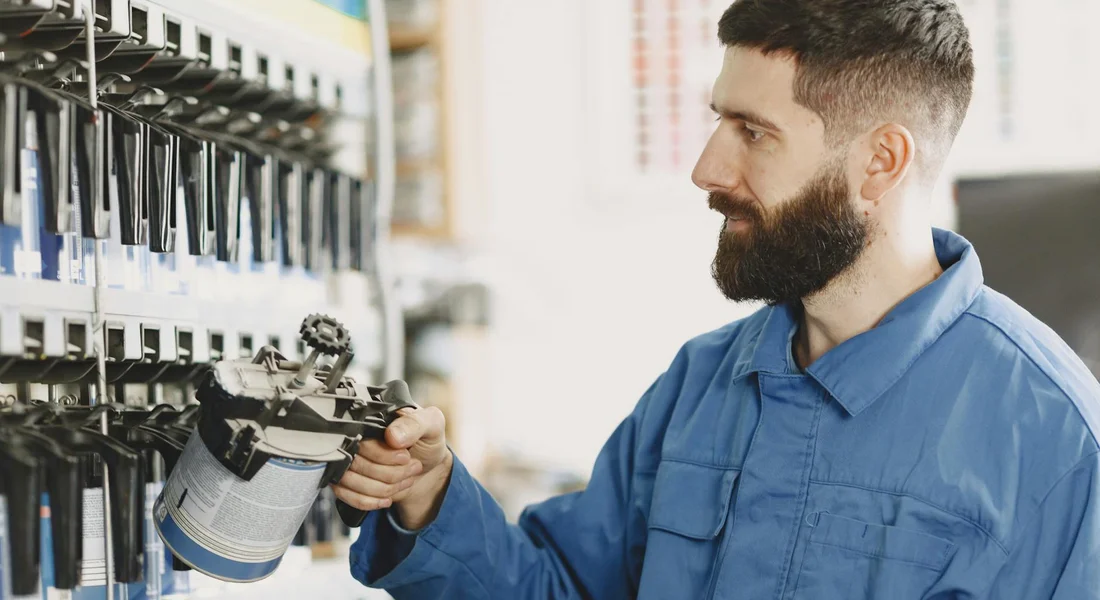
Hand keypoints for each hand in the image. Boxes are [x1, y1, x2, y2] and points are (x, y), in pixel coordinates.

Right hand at [332, 406, 452, 529]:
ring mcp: (351, 461)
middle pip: (356, 463)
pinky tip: (387, 498)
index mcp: (372, 421)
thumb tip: (392, 435)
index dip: (383, 455)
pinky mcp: (350, 481)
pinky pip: (346, 495)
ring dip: (382, 488)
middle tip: (413, 467)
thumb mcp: (431, 425)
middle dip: (389, 473)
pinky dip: (369, 501)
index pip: (362, 440)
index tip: (406, 457)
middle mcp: (357, 440)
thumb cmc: (428, 444)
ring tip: (406, 479)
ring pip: (350, 481)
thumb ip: (414, 424)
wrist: (429, 470)